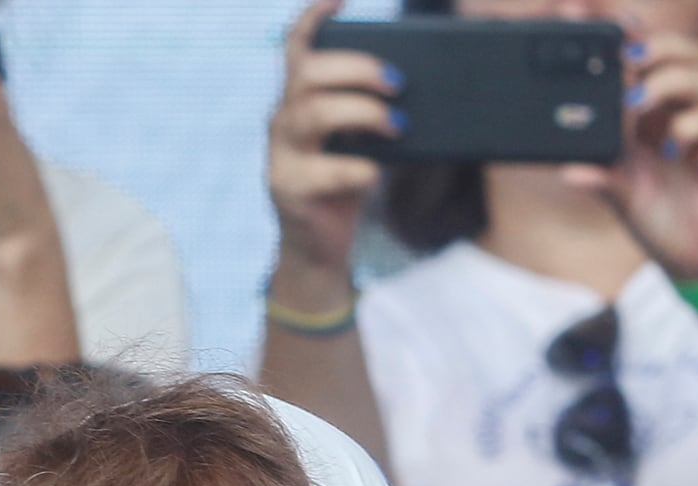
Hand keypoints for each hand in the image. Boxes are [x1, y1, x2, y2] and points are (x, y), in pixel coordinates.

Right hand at [267, 0, 397, 276]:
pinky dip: (358, 168)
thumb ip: (370, 112)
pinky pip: (324, 170)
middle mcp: (283, 120)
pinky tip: (376, 173)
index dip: (314, 18)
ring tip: (397, 124)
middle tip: (397, 82)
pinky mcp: (289, 190)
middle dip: (356, 69)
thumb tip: (416, 91)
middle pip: (307, 73)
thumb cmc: (343, 186)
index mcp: (298, 100)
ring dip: (362, 112)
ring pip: (312, 112)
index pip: (297, 48)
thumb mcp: (357, 141)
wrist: (318, 250)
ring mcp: (281, 155)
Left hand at [562, 27, 697, 282]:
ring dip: (668, 82)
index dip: (629, 46)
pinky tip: (669, 150)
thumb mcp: (621, 197)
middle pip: (683, 53)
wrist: (695, 262)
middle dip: (657, 48)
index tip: (602, 50)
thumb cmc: (660, 222)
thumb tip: (566, 168)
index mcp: (653, 117)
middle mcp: (679, 115)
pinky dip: (688, 127)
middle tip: (629, 64)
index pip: (648, 62)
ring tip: (639, 107)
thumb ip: (600, 175)